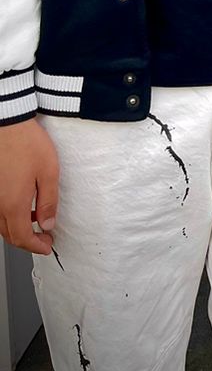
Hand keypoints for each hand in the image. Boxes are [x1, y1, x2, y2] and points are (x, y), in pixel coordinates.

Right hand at [0, 120, 59, 255]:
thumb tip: (47, 223)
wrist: (6, 124)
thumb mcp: (49, 172)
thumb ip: (48, 202)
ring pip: (2, 225)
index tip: (47, 246)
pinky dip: (10, 216)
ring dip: (18, 229)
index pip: (22, 238)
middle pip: (10, 235)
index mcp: (13, 204)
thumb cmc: (27, 143)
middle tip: (44, 237)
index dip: (36, 246)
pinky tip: (22, 206)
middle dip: (27, 241)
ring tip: (36, 220)